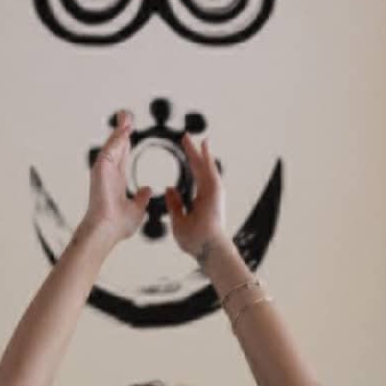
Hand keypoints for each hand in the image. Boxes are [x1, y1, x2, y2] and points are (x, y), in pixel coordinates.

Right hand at [81, 109, 154, 240]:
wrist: (107, 231)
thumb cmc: (117, 226)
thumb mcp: (137, 209)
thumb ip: (141, 198)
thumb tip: (147, 190)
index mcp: (117, 182)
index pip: (123, 156)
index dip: (127, 143)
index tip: (130, 131)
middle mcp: (109, 174)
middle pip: (116, 146)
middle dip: (121, 130)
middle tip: (126, 115)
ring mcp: (104, 171)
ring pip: (112, 145)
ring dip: (119, 130)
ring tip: (126, 116)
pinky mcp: (100, 170)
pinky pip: (110, 150)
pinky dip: (117, 139)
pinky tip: (125, 129)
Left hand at [164, 130, 228, 259]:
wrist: (207, 248)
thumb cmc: (195, 240)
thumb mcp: (178, 220)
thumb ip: (174, 204)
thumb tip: (169, 188)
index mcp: (201, 200)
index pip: (193, 177)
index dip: (188, 164)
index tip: (184, 153)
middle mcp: (208, 194)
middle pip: (198, 168)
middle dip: (192, 153)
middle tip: (185, 138)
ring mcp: (213, 192)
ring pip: (205, 166)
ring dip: (199, 151)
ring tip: (192, 137)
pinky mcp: (216, 191)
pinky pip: (210, 170)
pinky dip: (207, 157)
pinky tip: (203, 145)